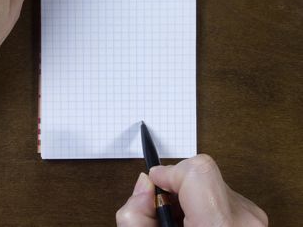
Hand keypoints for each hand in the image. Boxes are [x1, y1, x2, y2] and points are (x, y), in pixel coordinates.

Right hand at [116, 154, 267, 226]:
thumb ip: (136, 215)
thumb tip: (144, 185)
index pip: (198, 171)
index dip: (170, 172)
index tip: (156, 184)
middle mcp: (244, 220)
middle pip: (202, 173)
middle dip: (175, 187)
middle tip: (164, 215)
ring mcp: (253, 220)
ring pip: (211, 184)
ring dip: (189, 198)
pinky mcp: (254, 221)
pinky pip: (222, 197)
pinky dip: (203, 207)